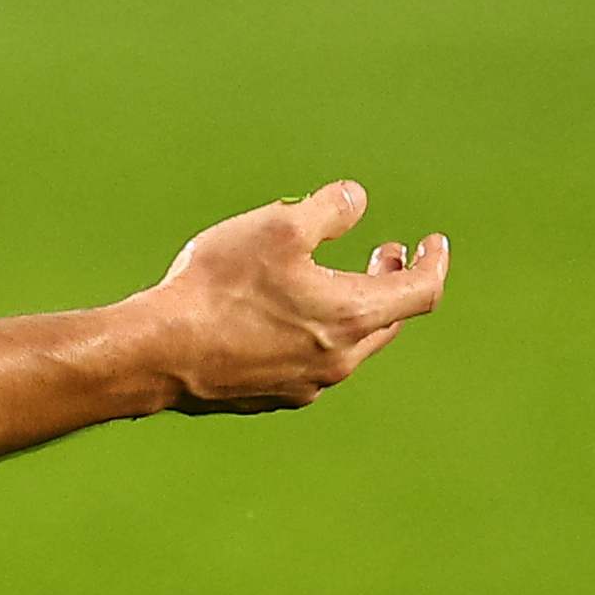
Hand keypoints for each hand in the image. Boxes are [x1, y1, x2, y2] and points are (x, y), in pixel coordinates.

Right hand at [137, 182, 448, 413]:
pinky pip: (311, 363)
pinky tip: (283, 317)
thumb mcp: (276, 226)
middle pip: (389, 320)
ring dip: (354, 308)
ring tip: (331, 281)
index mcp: (352, 316)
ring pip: (350, 344)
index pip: (420, 291)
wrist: (160, 353)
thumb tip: (358, 198)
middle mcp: (340, 359)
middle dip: (392, 281)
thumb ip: (328, 209)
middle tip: (385, 253)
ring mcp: (308, 384)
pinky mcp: (274, 396)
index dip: (433, 262)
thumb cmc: (219, 287)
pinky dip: (316, 333)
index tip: (433, 243)